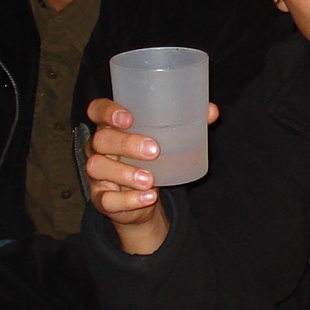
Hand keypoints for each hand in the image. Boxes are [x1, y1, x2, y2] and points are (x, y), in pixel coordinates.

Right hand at [83, 96, 218, 252]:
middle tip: (153, 150)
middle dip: (126, 144)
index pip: (97, 110)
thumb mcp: (166, 140)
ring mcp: (97, 175)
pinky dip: (128, 200)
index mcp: (110, 126)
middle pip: (100, 140)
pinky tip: (148, 197)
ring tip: (150, 179)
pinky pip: (107, 200)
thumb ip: (187, 123)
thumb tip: (212, 111)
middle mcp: (98, 148)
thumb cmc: (152, 158)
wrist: (146, 198)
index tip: (128, 118)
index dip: (107, 111)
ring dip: (125, 173)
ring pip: (97, 168)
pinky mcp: (101, 198)